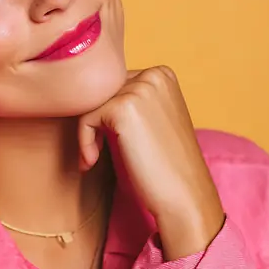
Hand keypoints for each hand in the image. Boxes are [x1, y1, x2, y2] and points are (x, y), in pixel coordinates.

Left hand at [78, 66, 225, 259]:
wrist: (184, 195)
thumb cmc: (165, 164)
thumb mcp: (152, 120)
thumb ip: (130, 101)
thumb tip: (88, 93)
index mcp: (162, 74)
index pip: (114, 83)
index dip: (104, 112)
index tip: (105, 140)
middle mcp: (153, 75)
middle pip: (100, 91)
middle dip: (93, 121)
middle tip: (94, 152)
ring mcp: (140, 89)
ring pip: (90, 103)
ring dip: (86, 134)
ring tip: (92, 158)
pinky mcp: (122, 109)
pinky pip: (85, 119)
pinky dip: (83, 142)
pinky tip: (92, 162)